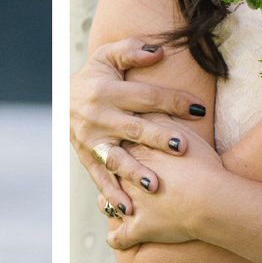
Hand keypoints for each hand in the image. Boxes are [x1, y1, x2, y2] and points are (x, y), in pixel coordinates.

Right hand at [70, 39, 208, 213]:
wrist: (62, 99)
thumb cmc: (96, 76)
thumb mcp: (107, 56)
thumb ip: (131, 51)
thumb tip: (158, 52)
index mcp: (106, 91)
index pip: (145, 97)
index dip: (172, 102)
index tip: (198, 109)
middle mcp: (97, 117)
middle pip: (133, 128)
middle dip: (157, 138)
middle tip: (181, 146)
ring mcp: (91, 141)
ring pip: (115, 158)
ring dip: (134, 172)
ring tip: (155, 186)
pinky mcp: (86, 158)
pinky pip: (100, 178)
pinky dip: (112, 195)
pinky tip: (128, 211)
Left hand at [105, 123, 217, 246]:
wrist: (208, 198)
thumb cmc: (201, 165)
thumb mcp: (181, 133)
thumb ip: (163, 117)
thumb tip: (152, 105)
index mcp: (134, 152)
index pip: (118, 145)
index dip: (118, 145)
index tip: (119, 144)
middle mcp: (125, 177)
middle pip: (109, 174)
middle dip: (108, 174)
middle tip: (111, 173)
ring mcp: (130, 204)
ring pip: (108, 203)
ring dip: (108, 204)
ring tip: (108, 205)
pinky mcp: (138, 229)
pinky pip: (120, 237)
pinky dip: (118, 239)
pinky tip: (115, 239)